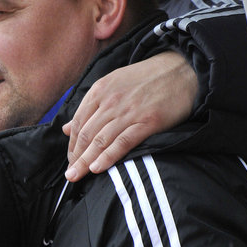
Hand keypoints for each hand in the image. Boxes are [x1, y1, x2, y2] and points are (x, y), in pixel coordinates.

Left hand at [62, 51, 197, 180]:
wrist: (182, 69)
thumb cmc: (147, 78)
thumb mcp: (112, 84)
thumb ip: (90, 107)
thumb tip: (65, 128)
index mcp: (99, 91)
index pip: (77, 123)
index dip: (71, 144)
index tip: (71, 159)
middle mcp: (110, 101)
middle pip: (86, 134)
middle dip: (75, 157)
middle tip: (70, 174)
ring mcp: (128, 112)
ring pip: (100, 140)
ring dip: (85, 161)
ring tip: (76, 176)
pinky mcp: (147, 122)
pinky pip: (122, 142)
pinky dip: (108, 157)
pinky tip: (97, 168)